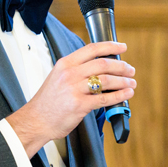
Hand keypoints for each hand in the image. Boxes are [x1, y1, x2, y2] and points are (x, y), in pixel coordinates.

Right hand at [7, 42, 134, 154]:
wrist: (36, 121)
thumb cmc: (48, 101)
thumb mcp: (58, 77)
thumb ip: (77, 69)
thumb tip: (102, 66)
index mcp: (65, 64)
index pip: (92, 49)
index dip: (111, 46)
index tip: (122, 47)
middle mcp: (70, 74)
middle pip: (103, 64)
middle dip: (122, 66)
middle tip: (130, 70)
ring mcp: (74, 89)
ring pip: (106, 80)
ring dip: (123, 81)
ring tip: (131, 83)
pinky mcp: (79, 105)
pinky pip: (105, 98)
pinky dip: (120, 95)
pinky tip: (127, 94)